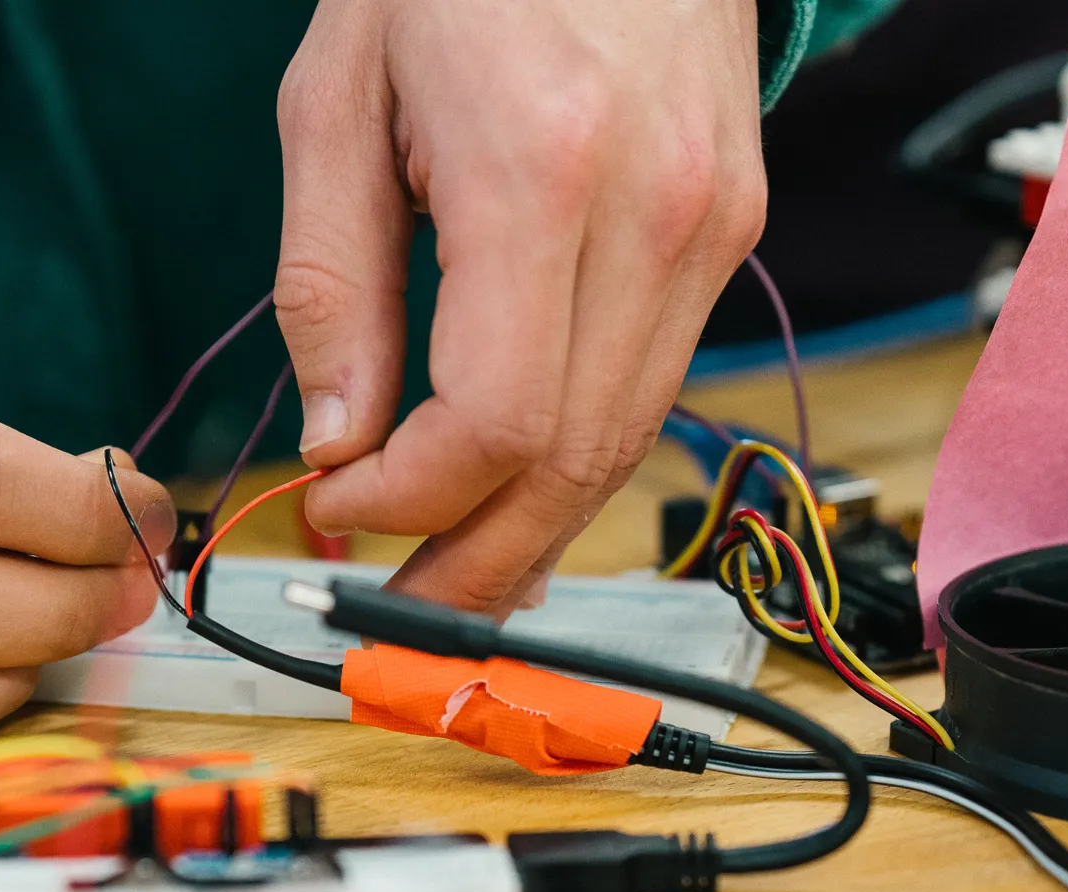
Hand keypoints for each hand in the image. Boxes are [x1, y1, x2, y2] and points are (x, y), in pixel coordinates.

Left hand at [274, 0, 765, 612]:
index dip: (411, 503)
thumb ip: (331, 280)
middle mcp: (655, 211)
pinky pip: (655, 384)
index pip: (491, 423)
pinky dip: (583, 459)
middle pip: (573, 462)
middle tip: (399, 618)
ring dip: (535, 533)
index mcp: (540, 173)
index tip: (336, 513)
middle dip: (477, 564)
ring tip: (454, 580)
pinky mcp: (736, 227)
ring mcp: (715, 224)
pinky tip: (523, 496)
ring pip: (627, 442)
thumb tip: (339, 439)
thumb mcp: (337, 96)